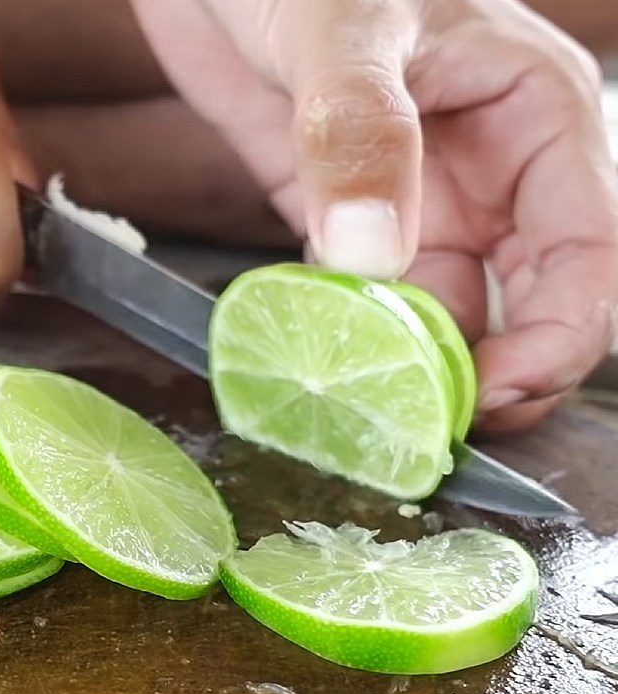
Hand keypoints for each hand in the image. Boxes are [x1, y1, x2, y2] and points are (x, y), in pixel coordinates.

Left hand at [131, 0, 617, 431]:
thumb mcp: (342, 24)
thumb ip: (362, 130)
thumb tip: (374, 254)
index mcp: (534, 115)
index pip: (587, 251)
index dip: (557, 336)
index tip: (495, 389)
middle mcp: (490, 172)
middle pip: (531, 302)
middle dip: (502, 370)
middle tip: (443, 423)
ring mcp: (421, 204)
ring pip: (451, 311)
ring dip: (426, 365)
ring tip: (386, 407)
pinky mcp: (353, 225)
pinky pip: (376, 301)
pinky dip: (363, 338)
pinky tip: (336, 363)